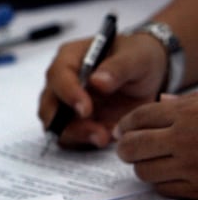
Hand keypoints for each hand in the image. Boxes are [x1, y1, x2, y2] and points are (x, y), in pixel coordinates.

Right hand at [38, 33, 166, 147]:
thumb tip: (97, 81)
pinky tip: (109, 138)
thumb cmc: (138, 58)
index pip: (58, 76)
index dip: (68, 94)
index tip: (86, 110)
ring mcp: (66, 104)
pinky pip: (72, 138)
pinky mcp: (77, 123)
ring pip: (56, 126)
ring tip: (106, 139)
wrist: (150, 75)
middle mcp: (62, 82)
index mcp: (69, 58)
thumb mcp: (135, 57)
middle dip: (68, 124)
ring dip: (78, 136)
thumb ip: (118, 67)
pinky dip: (87, 142)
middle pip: (49, 106)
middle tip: (98, 134)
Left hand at [115, 93, 197, 198]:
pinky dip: (160, 181)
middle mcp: (185, 140)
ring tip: (150, 160)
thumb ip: (184, 102)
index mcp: (186, 114)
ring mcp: (192, 167)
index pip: (138, 118)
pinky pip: (163, 188)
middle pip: (132, 146)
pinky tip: (168, 173)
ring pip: (143, 170)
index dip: (124, 124)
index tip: (121, 130)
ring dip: (141, 165)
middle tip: (127, 147)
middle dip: (124, 147)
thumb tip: (161, 100)